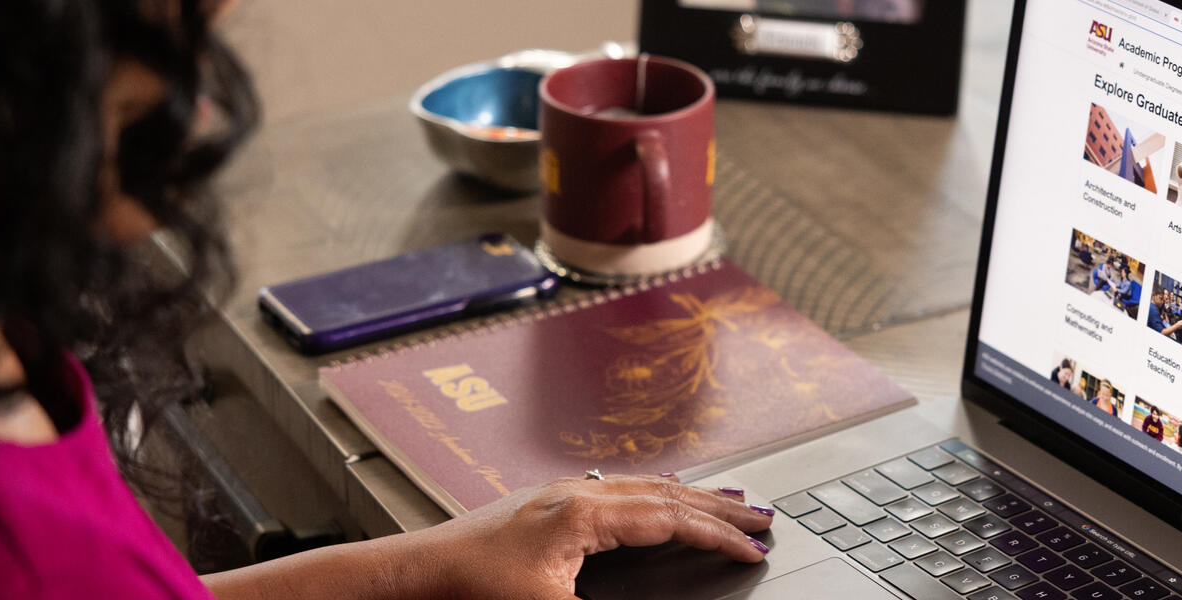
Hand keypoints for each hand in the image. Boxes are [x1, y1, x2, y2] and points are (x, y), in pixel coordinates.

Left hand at [411, 474, 773, 598]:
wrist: (417, 572)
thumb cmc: (471, 588)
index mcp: (586, 512)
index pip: (671, 519)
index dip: (719, 535)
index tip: (755, 547)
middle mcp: (578, 492)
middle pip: (668, 494)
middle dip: (721, 507)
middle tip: (765, 516)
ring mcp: (562, 493)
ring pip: (645, 487)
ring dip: (692, 495)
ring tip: (730, 500)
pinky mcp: (547, 503)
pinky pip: (620, 487)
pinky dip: (655, 492)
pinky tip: (659, 492)